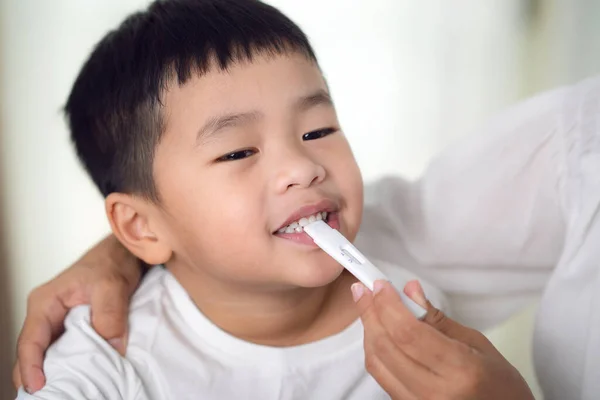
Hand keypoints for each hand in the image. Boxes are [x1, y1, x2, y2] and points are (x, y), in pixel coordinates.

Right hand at [12, 235, 141, 393]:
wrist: (125, 253)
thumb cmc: (112, 262)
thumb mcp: (111, 286)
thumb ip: (109, 315)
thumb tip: (110, 346)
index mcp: (46, 302)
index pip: (30, 340)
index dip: (30, 366)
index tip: (37, 387)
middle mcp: (47, 314)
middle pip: (34, 352)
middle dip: (35, 376)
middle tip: (48, 397)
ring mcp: (59, 321)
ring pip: (50, 353)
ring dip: (55, 371)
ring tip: (62, 392)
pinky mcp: (74, 326)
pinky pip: (67, 349)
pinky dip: (70, 364)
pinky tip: (79, 377)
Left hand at [353, 280, 533, 399]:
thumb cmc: (499, 384)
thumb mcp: (477, 343)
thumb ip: (436, 318)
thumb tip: (409, 290)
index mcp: (460, 371)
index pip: (409, 333)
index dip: (388, 305)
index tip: (379, 285)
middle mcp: (436, 393)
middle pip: (386, 346)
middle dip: (370, 313)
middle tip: (364, 290)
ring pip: (377, 362)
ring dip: (369, 330)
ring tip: (369, 307)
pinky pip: (381, 376)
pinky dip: (376, 349)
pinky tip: (378, 332)